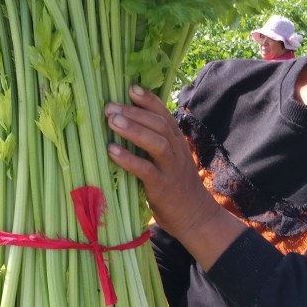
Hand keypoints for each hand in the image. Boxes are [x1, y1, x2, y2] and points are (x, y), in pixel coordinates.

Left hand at [105, 85, 246, 269]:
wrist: (196, 218)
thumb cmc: (177, 189)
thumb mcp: (169, 162)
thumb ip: (154, 146)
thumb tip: (127, 129)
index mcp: (177, 143)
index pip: (164, 115)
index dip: (148, 100)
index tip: (131, 88)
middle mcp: (176, 151)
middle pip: (158, 124)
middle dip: (134, 112)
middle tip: (110, 106)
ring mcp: (171, 169)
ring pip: (156, 142)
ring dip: (133, 130)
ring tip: (111, 121)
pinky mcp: (163, 187)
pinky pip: (145, 169)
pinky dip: (128, 159)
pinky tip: (112, 151)